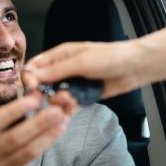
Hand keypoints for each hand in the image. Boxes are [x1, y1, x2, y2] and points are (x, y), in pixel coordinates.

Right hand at [0, 81, 71, 165]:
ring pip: (27, 150)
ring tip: (63, 118)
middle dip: (38, 124)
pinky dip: (44, 144)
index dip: (13, 112)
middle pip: (15, 139)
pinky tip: (56, 131)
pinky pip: (29, 159)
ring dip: (47, 134)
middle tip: (56, 109)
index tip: (32, 99)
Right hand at [24, 28, 165, 98]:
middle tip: (55, 99)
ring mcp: (73, 84)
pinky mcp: (83, 96)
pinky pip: (69, 106)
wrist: (135, 67)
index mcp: (60, 56)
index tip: (33, 89)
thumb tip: (33, 75)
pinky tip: (74, 107)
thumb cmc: (111, 57)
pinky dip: (69, 109)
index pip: (34, 67)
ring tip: (71, 101)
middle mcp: (64, 70)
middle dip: (45, 94)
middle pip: (42, 85)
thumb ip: (57, 70)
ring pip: (55, 98)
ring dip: (59, 103)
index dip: (30, 79)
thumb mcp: (81, 61)